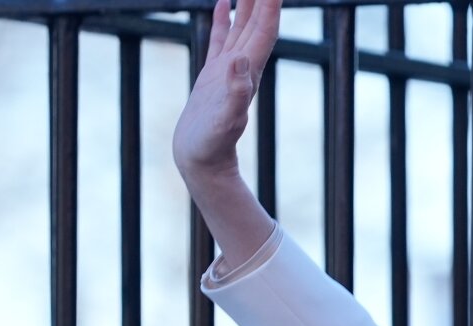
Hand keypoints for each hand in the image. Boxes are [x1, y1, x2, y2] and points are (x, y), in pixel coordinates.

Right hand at [172, 0, 280, 184]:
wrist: (201, 162)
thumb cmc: (212, 145)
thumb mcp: (225, 120)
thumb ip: (235, 93)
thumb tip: (241, 62)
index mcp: (248, 72)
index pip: (264, 30)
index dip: (271, 6)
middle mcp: (243, 67)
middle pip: (258, 23)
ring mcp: (228, 70)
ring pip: (241, 26)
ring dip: (248, 2)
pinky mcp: (212, 75)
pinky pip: (220, 38)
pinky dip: (223, 18)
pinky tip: (223, 3)